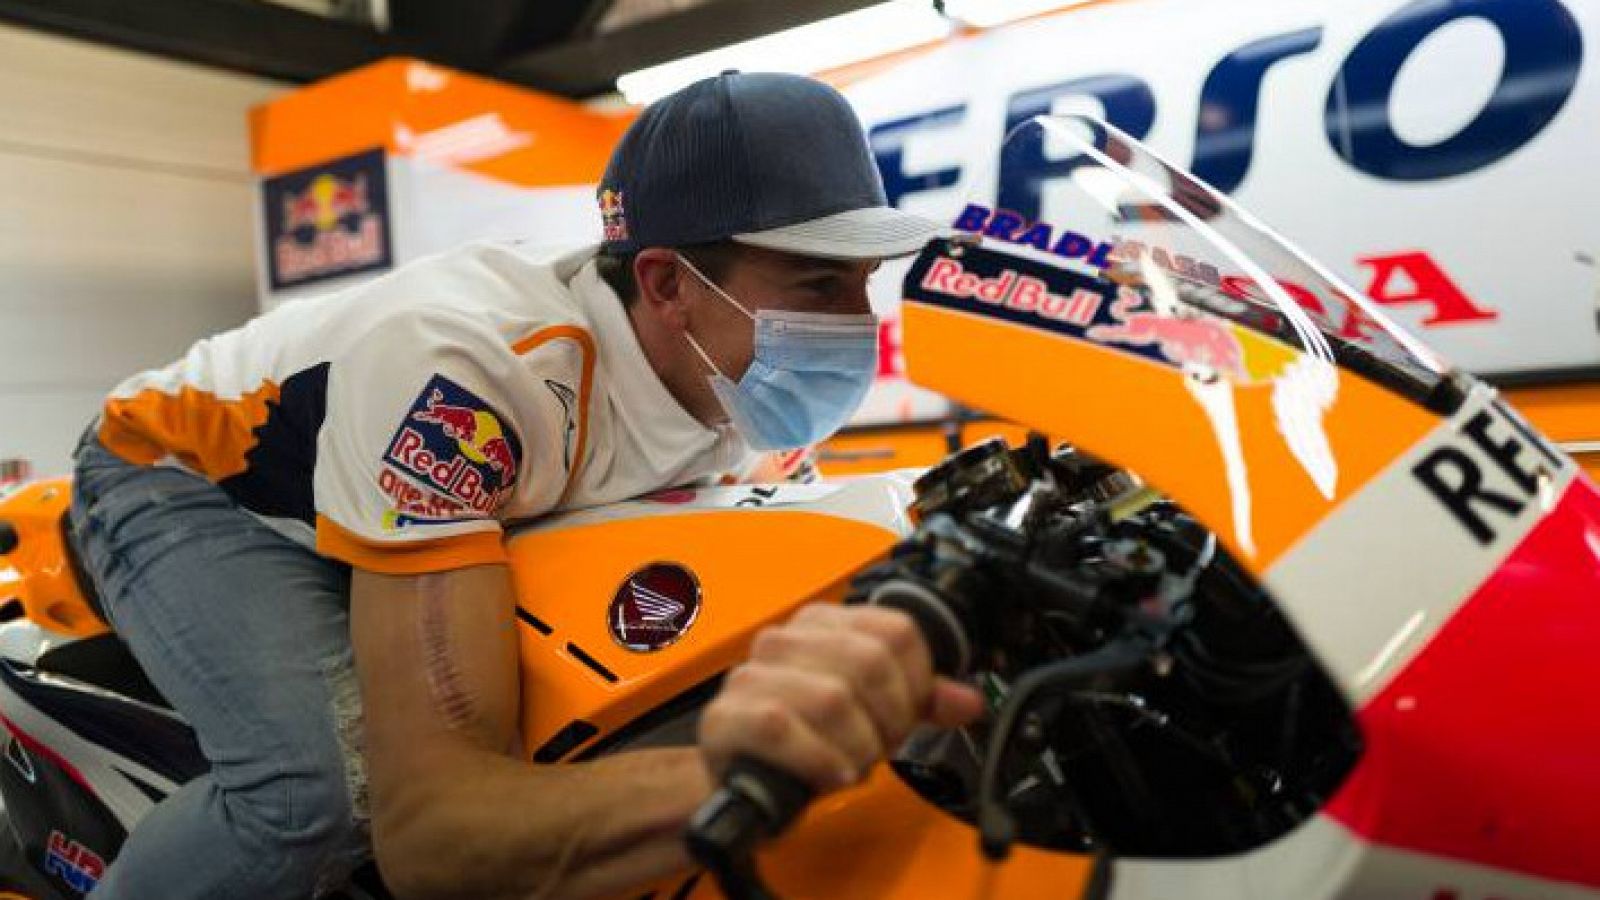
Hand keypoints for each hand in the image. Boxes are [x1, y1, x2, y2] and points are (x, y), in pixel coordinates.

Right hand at [698, 603, 985, 793]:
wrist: (745, 783)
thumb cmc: (807, 742)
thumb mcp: (871, 716)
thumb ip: (919, 702)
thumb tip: (967, 700)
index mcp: (824, 623)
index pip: (897, 632)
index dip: (916, 683)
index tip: (906, 716)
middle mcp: (785, 639)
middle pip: (869, 663)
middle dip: (888, 719)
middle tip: (877, 746)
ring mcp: (751, 675)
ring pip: (831, 698)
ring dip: (855, 746)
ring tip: (849, 763)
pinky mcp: (727, 715)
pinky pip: (781, 726)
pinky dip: (817, 758)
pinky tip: (828, 773)